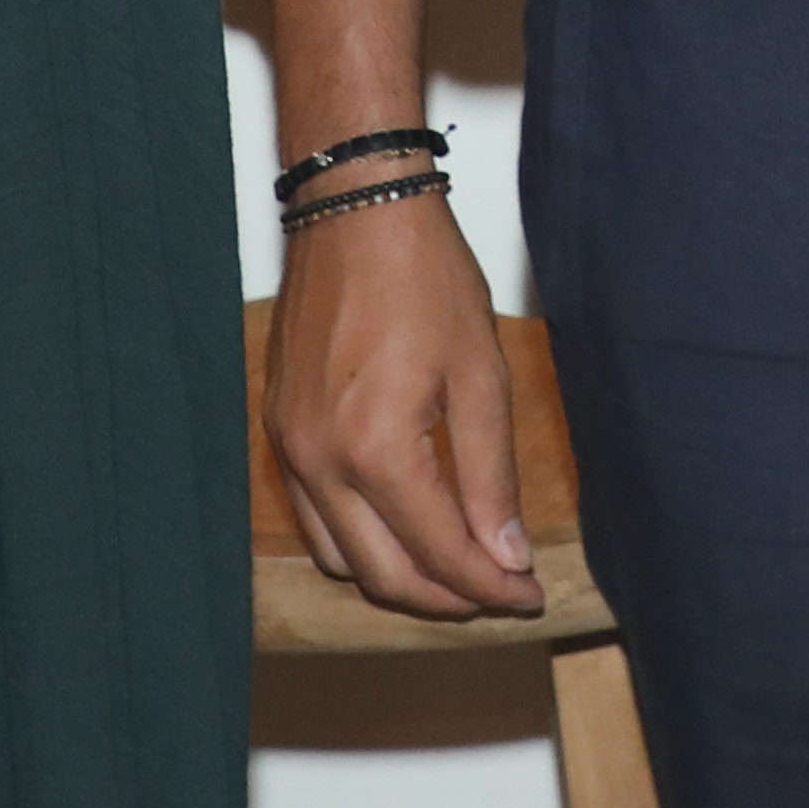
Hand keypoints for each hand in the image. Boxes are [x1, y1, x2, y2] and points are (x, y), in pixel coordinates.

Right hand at [267, 185, 539, 618]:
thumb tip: (506, 554)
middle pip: (384, 577)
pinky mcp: (281, 430)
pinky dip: (359, 539)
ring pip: (340, 559)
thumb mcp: (480, 375)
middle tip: (499, 590)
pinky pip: (314, 517)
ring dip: (398, 576)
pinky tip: (403, 524)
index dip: (491, 587)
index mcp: (376, 451)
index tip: (528, 594)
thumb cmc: (422, 275)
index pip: (440, 554)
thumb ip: (491, 475)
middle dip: (447, 598)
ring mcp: (291, 448)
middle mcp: (321, 463)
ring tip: (456, 564)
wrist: (355, 209)